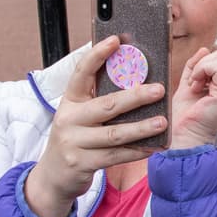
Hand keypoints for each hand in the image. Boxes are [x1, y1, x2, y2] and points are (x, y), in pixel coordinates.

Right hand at [25, 36, 166, 216]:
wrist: (53, 176)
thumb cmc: (75, 139)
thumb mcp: (79, 115)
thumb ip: (98, 100)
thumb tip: (133, 80)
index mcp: (70, 101)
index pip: (81, 73)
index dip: (97, 55)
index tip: (116, 40)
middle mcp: (69, 119)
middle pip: (107, 105)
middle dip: (135, 96)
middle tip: (159, 90)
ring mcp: (75, 142)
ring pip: (114, 134)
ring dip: (142, 128)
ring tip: (162, 121)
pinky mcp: (83, 163)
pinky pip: (116, 156)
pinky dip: (137, 151)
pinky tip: (154, 146)